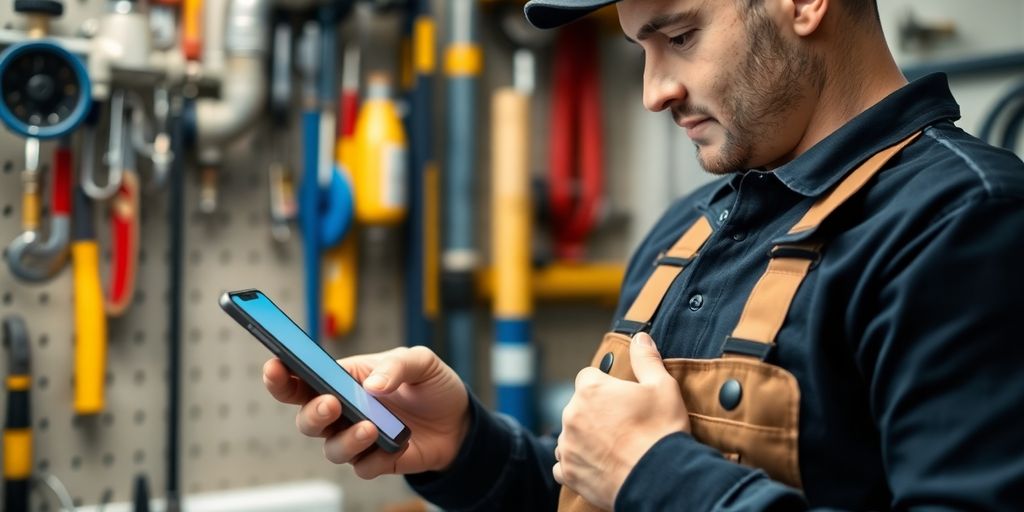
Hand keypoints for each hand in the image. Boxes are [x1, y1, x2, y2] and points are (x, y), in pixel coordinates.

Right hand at [263, 345, 469, 478]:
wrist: (460, 422)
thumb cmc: (432, 385)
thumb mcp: (422, 362)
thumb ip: (397, 366)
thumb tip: (373, 386)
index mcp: (344, 378)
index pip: (303, 376)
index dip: (282, 374)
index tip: (274, 366)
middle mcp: (343, 410)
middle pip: (306, 417)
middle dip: (311, 412)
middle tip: (330, 403)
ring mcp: (357, 437)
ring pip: (331, 448)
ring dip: (346, 439)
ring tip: (370, 427)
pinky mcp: (376, 461)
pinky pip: (363, 467)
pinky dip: (375, 457)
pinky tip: (394, 444)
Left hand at [553, 332, 689, 508]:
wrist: (659, 479)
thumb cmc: (661, 431)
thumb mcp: (662, 387)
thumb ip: (647, 359)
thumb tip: (641, 337)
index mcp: (591, 390)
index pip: (588, 378)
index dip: (606, 388)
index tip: (622, 400)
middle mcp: (572, 415)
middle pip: (579, 407)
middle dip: (596, 414)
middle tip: (624, 427)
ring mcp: (567, 445)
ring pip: (571, 435)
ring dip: (585, 438)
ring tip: (614, 448)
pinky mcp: (568, 472)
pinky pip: (565, 464)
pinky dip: (579, 464)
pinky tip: (600, 466)